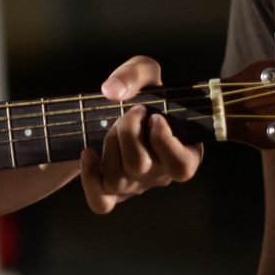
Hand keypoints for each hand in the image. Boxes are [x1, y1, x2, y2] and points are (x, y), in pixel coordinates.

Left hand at [82, 55, 203, 213]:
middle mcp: (162, 175)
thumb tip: (113, 92)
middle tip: (129, 113)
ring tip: (112, 127)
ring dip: (109, 147)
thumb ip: (135, 73)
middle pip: (140, 166)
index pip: (182, 166)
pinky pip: (101, 202)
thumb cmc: (144, 92)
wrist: (121, 110)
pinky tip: (88, 152)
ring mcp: (137, 185)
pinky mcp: (114, 191)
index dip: (164, 142)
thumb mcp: (146, 71)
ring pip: (118, 180)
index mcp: (185, 153)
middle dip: (127, 132)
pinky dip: (90, 178)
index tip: (154, 116)